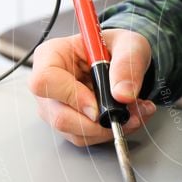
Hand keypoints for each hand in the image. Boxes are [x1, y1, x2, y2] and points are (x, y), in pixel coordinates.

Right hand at [28, 29, 156, 145]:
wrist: (120, 60)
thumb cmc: (115, 46)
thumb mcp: (129, 44)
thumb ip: (127, 64)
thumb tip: (123, 94)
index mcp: (52, 55)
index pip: (46, 81)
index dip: (71, 97)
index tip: (97, 106)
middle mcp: (49, 84)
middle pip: (57, 115)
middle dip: (97, 123)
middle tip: (126, 114)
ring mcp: (56, 106)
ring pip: (75, 132)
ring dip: (109, 129)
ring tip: (135, 112)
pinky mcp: (70, 122)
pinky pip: (87, 137)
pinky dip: (110, 131)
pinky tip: (129, 117)